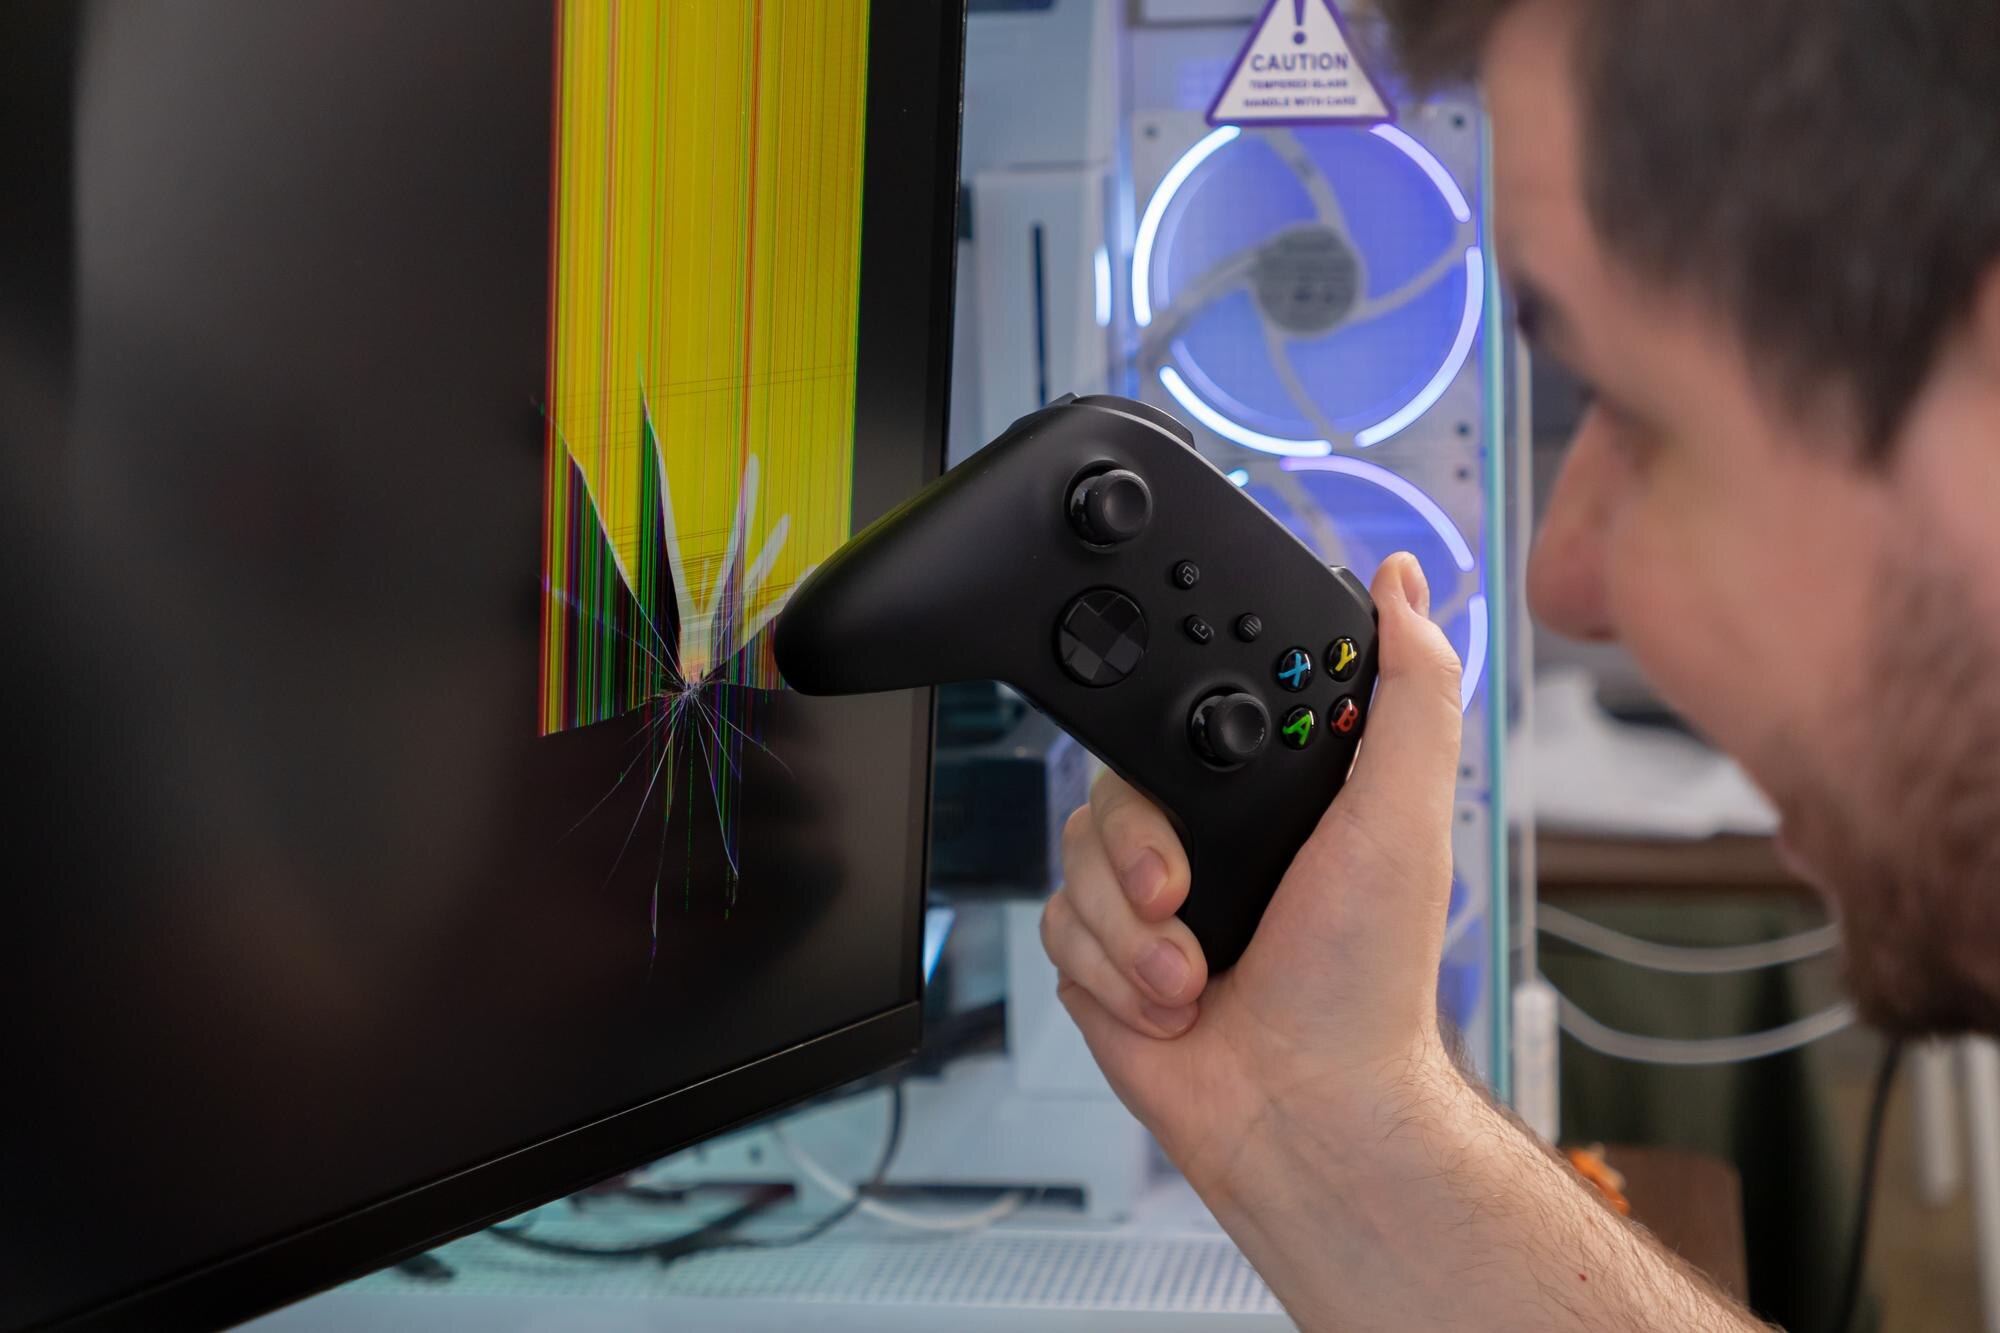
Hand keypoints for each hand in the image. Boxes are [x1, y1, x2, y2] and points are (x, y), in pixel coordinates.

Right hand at [1041, 552, 1465, 1193]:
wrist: (1301, 1109)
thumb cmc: (1363, 983)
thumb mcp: (1402, 816)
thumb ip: (1410, 695)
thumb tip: (1408, 587)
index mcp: (1272, 796)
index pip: (1193, 715)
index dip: (1181, 730)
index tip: (1200, 780)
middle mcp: (1208, 838)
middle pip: (1116, 777)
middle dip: (1145, 846)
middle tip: (1186, 891)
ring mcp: (1148, 898)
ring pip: (1078, 852)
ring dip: (1134, 925)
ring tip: (1192, 969)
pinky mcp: (1101, 955)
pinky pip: (1060, 923)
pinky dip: (1113, 968)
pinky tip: (1170, 1001)